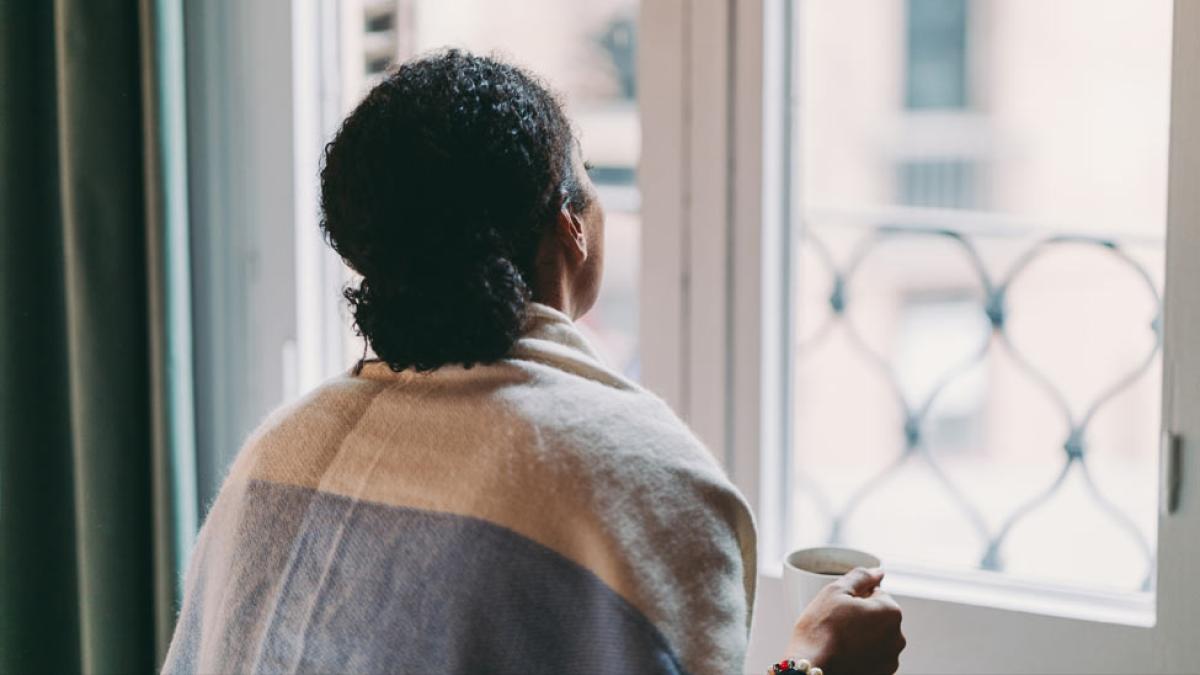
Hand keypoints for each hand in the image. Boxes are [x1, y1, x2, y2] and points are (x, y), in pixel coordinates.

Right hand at [786, 567, 905, 674]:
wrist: (811, 669)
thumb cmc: (820, 630)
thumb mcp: (835, 591)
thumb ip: (860, 576)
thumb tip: (878, 572)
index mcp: (891, 612)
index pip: (875, 593)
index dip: (853, 598)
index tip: (838, 609)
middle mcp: (898, 637)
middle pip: (877, 616)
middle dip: (860, 617)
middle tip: (835, 624)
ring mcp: (891, 659)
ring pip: (874, 636)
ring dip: (861, 635)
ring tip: (838, 641)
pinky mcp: (881, 674)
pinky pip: (872, 656)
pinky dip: (860, 654)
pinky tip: (843, 655)